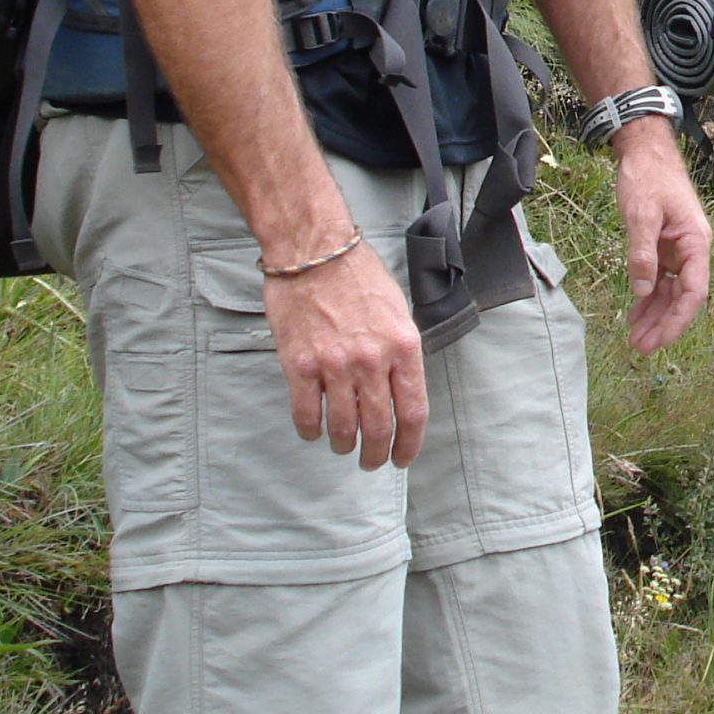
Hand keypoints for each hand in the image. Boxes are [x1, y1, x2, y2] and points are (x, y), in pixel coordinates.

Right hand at [264, 240, 427, 470]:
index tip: (403, 457)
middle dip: (376, 453)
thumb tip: (402, 389)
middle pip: (379, 427)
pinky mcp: (300, 365)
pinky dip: (310, 430)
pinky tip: (314, 430)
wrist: (315, 252)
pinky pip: (306, 414)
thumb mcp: (398, 312)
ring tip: (343, 446)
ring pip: (343, 428)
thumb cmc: (358, 277)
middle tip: (371, 461)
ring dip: (344, 445)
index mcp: (403, 347)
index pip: (413, 412)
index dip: (409, 444)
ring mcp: (335, 365)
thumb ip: (402, 352)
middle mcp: (372, 360)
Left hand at [613, 119, 710, 353]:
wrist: (644, 150)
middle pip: (683, 297)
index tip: (660, 341)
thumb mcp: (641, 216)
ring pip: (670, 291)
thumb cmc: (647, 178)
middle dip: (664, 323)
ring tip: (636, 338)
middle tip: (641, 347)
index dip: (678, 320)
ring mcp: (678, 248)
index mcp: (696, 242)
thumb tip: (641, 292)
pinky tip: (634, 312)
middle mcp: (692, 249)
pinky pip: (659, 278)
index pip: (694, 291)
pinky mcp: (664, 245)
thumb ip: (642, 254)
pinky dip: (647, 296)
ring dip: (655, 314)